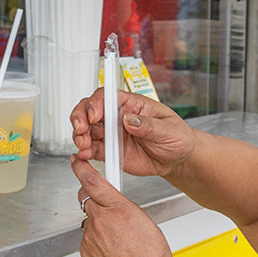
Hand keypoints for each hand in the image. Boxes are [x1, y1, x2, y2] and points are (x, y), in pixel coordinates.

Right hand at [70, 88, 196, 178]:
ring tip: (83, 146)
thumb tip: (129, 119)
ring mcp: (112, 134)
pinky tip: (85, 154)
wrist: (177, 160)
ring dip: (80, 136)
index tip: (94, 115)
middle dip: (80, 118)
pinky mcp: (111, 151)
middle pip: (89, 110)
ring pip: (87, 130)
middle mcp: (118, 117)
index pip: (107, 97)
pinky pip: (93, 149)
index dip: (96, 103)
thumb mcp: (168, 130)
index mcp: (131, 105)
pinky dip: (85, 152)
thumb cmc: (176, 137)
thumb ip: (148, 125)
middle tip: (81, 130)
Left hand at [72, 157, 173, 256]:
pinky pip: (90, 239)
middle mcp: (100, 220)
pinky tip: (114, 253)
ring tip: (119, 241)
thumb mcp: (150, 228)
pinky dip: (99, 242)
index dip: (82, 168)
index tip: (77, 162)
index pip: (93, 181)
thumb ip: (132, 214)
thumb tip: (127, 213)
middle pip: (88, 199)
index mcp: (118, 209)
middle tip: (109, 208)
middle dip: (95, 199)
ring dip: (100, 225)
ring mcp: (90, 236)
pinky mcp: (85, 251)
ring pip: (90, 221)